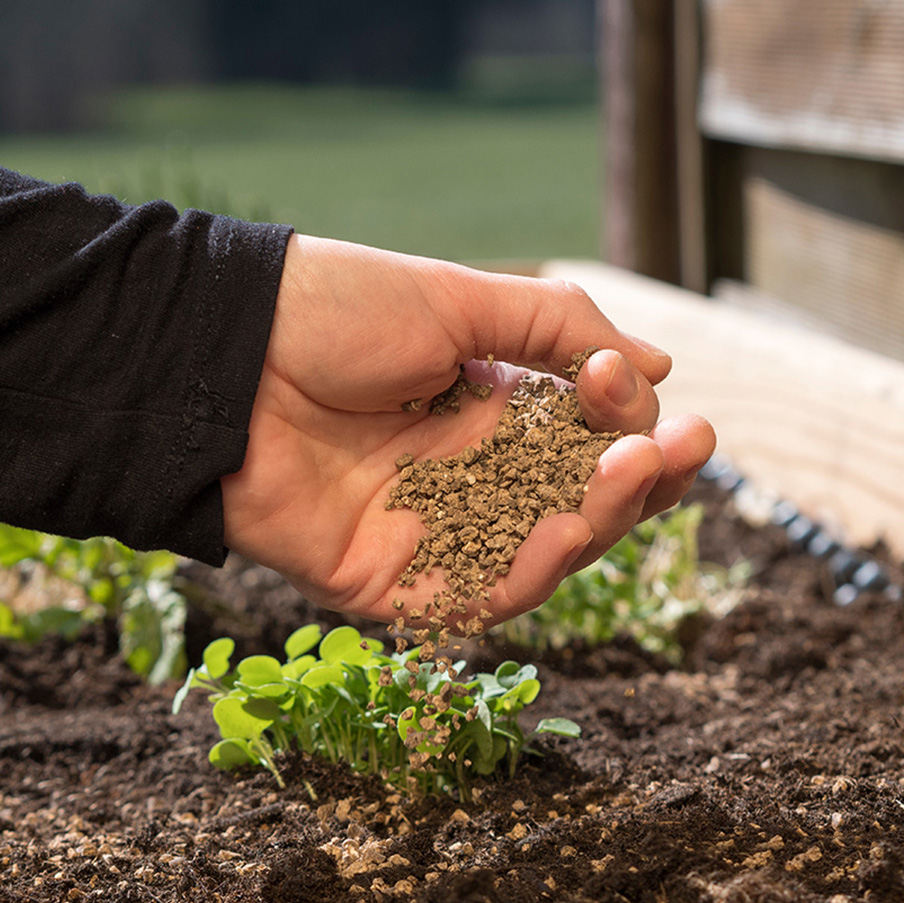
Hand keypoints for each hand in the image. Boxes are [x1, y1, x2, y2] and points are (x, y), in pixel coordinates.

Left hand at [221, 235, 714, 623]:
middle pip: (579, 506)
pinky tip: (566, 530)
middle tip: (681, 447)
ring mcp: (432, 535)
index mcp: (490, 412)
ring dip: (600, 521)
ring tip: (629, 474)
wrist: (223, 356)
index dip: (630, 423)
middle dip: (640, 481)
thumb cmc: (333, 314)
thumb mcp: (459, 300)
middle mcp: (469, 478)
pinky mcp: (388, 584)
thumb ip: (562, 330)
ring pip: (542, 557)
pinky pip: (473, 599)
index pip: (588, 441)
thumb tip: (662, 366)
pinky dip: (529, 573)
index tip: (630, 384)